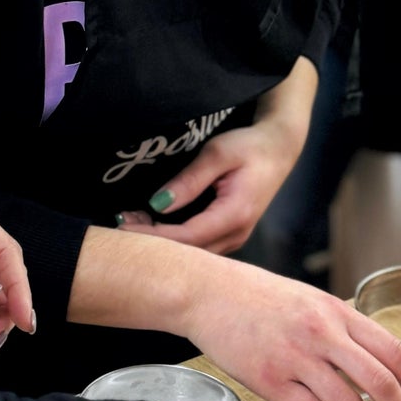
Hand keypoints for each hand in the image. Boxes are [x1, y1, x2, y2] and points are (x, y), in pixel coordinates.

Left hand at [116, 122, 298, 252]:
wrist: (279, 150)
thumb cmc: (250, 147)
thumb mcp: (218, 153)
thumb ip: (189, 179)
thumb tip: (158, 203)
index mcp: (235, 215)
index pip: (187, 237)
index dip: (153, 236)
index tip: (123, 226)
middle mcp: (237, 234)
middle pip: (189, 252)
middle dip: (152, 241)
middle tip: (120, 223)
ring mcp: (235, 238)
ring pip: (194, 253)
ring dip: (162, 242)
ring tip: (131, 222)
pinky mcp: (230, 235)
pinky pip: (200, 247)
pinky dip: (175, 239)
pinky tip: (154, 225)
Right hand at [177, 253, 400, 400]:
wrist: (208, 292)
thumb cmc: (258, 296)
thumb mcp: (310, 300)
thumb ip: (342, 327)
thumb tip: (374, 363)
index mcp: (336, 312)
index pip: (393, 349)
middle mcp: (322, 333)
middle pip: (378, 380)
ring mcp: (295, 358)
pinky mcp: (268, 380)